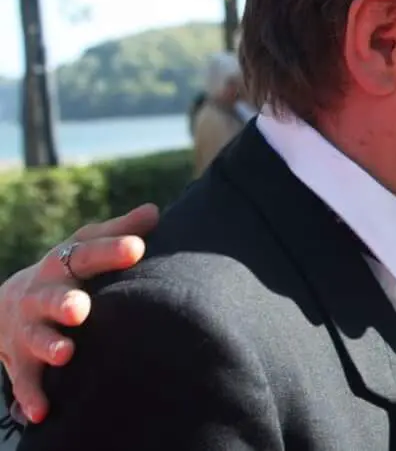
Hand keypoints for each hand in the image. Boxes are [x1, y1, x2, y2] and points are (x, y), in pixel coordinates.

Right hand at [0, 204, 156, 423]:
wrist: (12, 303)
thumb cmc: (68, 271)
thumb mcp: (87, 246)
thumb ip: (119, 232)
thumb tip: (155, 212)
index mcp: (63, 264)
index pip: (86, 254)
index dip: (111, 251)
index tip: (137, 248)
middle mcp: (42, 295)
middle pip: (52, 298)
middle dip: (65, 303)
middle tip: (81, 309)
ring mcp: (29, 329)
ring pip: (36, 338)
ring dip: (49, 346)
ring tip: (67, 354)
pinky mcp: (21, 362)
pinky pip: (24, 381)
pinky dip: (32, 395)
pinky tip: (43, 411)